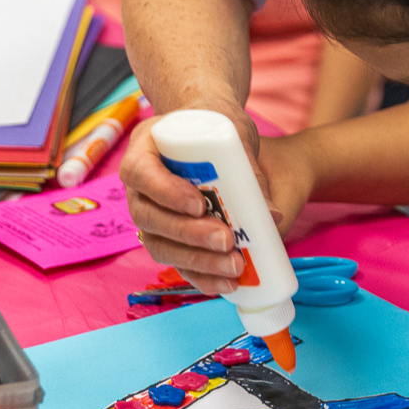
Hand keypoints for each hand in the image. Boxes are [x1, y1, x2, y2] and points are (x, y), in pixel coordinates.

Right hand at [120, 98, 283, 292]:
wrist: (206, 127)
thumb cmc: (214, 123)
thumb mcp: (230, 134)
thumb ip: (247, 170)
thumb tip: (271, 215)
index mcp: (143, 150)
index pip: (142, 174)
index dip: (167, 194)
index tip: (199, 204)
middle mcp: (138, 186)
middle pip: (150, 219)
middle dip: (189, 235)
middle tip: (226, 240)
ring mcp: (149, 214)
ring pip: (160, 246)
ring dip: (197, 261)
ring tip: (234, 266)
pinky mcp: (166, 236)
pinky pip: (176, 261)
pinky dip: (201, 275)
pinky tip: (227, 284)